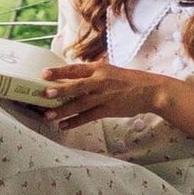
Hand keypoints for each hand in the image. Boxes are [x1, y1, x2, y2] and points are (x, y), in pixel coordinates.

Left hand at [38, 56, 162, 132]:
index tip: (43, 73)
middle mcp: (100, 81)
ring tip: (48, 115)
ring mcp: (104, 96)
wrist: (150, 90)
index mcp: (98, 69)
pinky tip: (64, 125)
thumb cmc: (128, 80)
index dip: (59, 71)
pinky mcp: (109, 109)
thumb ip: (92, 74)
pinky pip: (88, 117)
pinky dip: (75, 122)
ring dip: (63, 110)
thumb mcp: (109, 71)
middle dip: (59, 90)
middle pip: (76, 85)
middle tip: (44, 93)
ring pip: (80, 104)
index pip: (75, 69)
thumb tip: (72, 78)